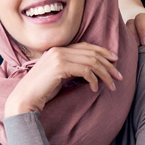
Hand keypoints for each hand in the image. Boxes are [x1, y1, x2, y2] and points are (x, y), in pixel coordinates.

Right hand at [5, 42, 121, 115]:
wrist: (25, 99)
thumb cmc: (42, 91)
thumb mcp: (60, 76)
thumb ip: (72, 69)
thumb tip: (92, 70)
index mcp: (58, 49)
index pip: (86, 46)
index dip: (103, 51)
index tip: (115, 60)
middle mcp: (59, 50)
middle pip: (92, 53)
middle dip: (108, 65)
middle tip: (119, 76)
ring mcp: (58, 57)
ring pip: (91, 62)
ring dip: (105, 74)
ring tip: (112, 85)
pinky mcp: (60, 67)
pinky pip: (85, 71)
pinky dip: (94, 80)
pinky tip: (94, 89)